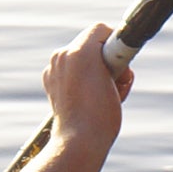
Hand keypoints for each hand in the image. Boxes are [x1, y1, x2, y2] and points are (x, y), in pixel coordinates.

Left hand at [43, 23, 134, 150]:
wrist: (79, 140)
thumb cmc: (103, 114)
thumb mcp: (120, 80)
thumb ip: (116, 60)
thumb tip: (114, 56)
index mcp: (79, 50)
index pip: (101, 31)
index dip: (116, 44)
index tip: (123, 60)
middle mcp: (62, 55)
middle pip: (91, 44)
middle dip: (106, 59)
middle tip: (117, 80)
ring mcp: (53, 68)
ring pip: (80, 57)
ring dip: (95, 69)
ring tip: (104, 92)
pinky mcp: (50, 81)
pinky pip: (70, 69)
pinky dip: (81, 78)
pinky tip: (89, 96)